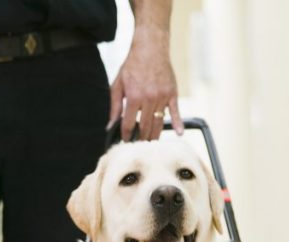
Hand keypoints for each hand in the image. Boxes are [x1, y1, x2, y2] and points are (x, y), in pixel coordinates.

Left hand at [109, 25, 182, 140]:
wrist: (151, 48)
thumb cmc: (132, 66)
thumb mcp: (118, 84)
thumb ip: (114, 106)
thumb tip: (110, 125)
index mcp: (133, 97)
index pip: (129, 124)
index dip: (126, 135)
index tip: (125, 141)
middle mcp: (148, 99)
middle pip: (145, 127)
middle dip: (141, 139)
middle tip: (138, 146)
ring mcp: (162, 97)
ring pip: (159, 122)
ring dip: (155, 135)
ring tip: (150, 144)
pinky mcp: (172, 94)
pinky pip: (175, 112)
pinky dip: (178, 123)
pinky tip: (178, 133)